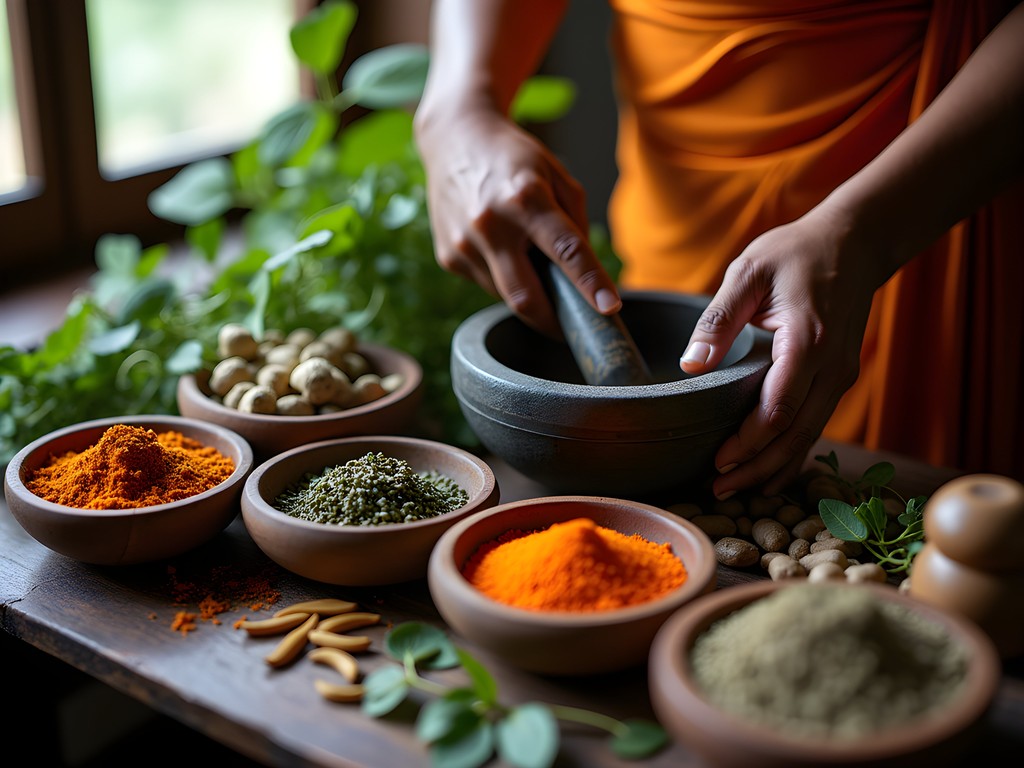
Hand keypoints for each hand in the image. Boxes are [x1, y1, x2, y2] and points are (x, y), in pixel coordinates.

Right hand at [415, 107, 621, 337]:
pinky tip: (502, 250)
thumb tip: (583, 274)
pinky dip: (503, 279)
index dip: (591, 283)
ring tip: (530, 264)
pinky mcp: (448, 257)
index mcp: (526, 198)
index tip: (610, 308)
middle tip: (571, 327)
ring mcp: (464, 244)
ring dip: (527, 294)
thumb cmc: (512, 157)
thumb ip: (574, 222)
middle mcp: (491, 224)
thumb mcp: (555, 174)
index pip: (566, 249)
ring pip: (506, 296)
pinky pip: (486, 285)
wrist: (454, 137)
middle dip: (552, 322)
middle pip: (526, 298)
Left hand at [679, 207, 879, 498]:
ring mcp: (842, 375)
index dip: (749, 442)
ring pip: (810, 436)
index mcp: (808, 341)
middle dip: (758, 468)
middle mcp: (833, 367)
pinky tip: (769, 472)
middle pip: (797, 434)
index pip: (779, 408)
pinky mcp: (840, 378)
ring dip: (775, 468)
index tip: (717, 462)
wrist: (854, 242)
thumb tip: (690, 364)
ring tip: (738, 491)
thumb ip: (719, 319)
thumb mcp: (748, 272)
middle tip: (718, 491)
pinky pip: (817, 424)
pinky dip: (793, 452)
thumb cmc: (794, 253)